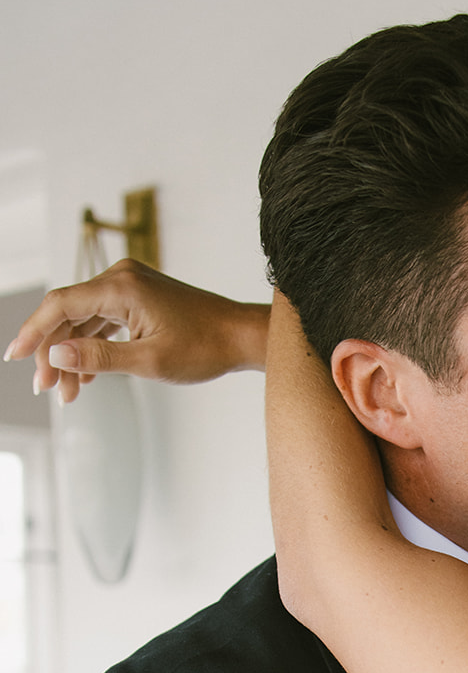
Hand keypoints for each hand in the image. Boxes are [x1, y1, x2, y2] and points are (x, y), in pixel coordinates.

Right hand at [2, 259, 269, 402]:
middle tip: (47, 389)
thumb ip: (100, 357)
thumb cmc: (203, 348)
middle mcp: (120, 278)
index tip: (15, 358)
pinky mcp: (138, 298)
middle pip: (68, 313)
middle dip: (53, 351)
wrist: (240, 336)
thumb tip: (56, 353)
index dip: (34, 331)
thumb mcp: (149, 360)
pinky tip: (86, 377)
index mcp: (120, 287)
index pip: (60, 305)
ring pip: (85, 320)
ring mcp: (129, 286)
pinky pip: (103, 320)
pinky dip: (92, 346)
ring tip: (68, 393)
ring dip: (73, 354)